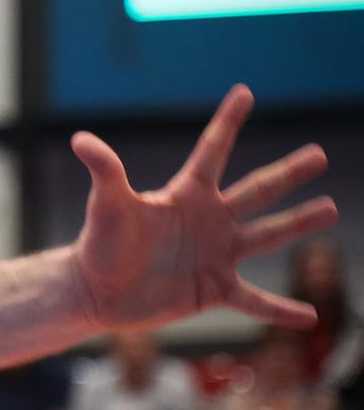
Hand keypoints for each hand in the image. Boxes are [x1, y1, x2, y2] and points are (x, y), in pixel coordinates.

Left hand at [70, 86, 335, 329]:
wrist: (94, 292)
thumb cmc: (98, 244)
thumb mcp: (107, 206)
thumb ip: (105, 172)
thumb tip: (80, 139)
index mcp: (186, 195)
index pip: (212, 150)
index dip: (228, 121)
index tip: (244, 92)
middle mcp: (208, 220)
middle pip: (257, 190)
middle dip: (289, 172)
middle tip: (319, 155)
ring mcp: (216, 255)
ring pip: (268, 236)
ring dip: (299, 223)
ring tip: (330, 208)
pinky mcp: (214, 290)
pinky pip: (256, 302)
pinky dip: (281, 310)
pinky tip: (310, 317)